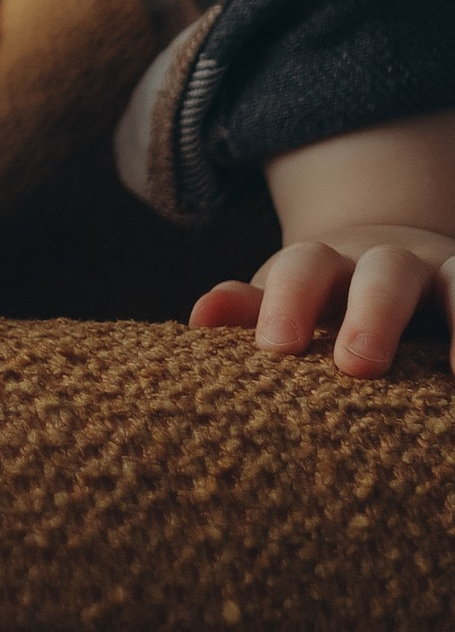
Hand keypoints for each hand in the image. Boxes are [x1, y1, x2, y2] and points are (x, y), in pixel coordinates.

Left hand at [192, 229, 454, 379]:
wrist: (387, 271)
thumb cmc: (320, 306)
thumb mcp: (285, 305)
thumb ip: (250, 309)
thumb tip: (200, 318)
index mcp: (328, 266)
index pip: (306, 269)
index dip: (290, 301)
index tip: (276, 348)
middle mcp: (391, 265)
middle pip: (385, 273)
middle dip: (372, 313)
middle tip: (356, 366)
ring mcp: (443, 278)